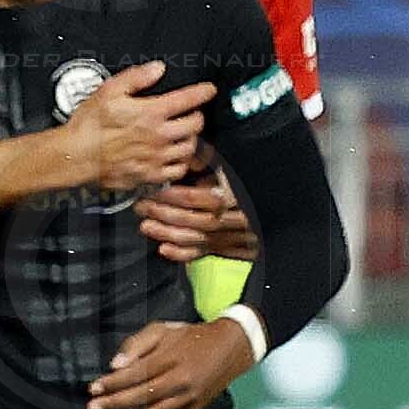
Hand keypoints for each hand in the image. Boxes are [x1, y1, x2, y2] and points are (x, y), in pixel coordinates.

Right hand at [62, 62, 212, 196]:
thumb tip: (157, 68)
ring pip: (190, 147)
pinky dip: (180, 163)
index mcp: (152, 112)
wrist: (75, 156)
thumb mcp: (108, 91)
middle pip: (196, 124)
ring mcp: (156, 157)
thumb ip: (136, 77)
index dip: (203, 91)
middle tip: (191, 114)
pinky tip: (173, 158)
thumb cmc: (88, 126)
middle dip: (196, 116)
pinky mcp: (150, 175)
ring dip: (190, 139)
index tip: (208, 90)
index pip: (190, 99)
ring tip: (183, 135)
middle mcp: (159, 135)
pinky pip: (177, 170)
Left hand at [87, 316, 254, 408]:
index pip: (137, 373)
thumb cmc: (191, 336)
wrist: (233, 348)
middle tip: (92, 408)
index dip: (113, 383)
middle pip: (142, 396)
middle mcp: (183, 380)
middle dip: (114, 403)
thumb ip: (136, 344)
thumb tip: (115, 365)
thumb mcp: (163, 330)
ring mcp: (190, 397)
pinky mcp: (195, 408)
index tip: (92, 388)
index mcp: (173, 358)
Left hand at [136, 164, 257, 264]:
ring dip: (166, 233)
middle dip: (164, 213)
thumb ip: (206, 161)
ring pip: (195, 238)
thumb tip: (187, 154)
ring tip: (146, 225)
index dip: (175, 196)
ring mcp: (228, 235)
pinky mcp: (222, 247)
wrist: (265, 206)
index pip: (198, 198)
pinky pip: (200, 254)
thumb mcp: (226, 168)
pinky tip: (164, 248)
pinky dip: (180, 253)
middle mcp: (233, 218)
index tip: (156, 191)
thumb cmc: (240, 183)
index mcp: (233, 196)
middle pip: (195, 219)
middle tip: (144, 206)